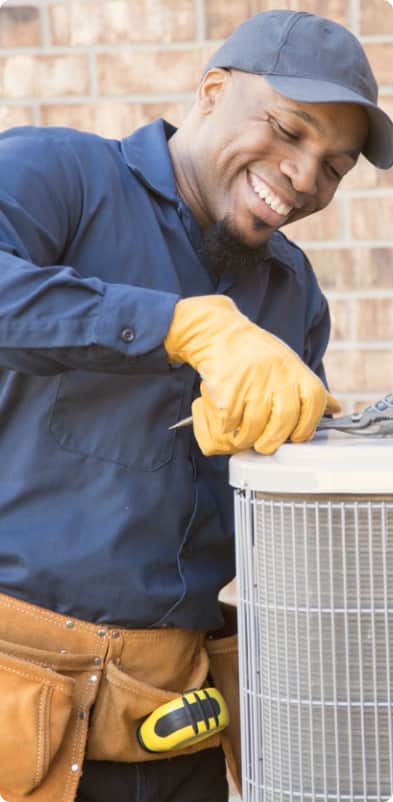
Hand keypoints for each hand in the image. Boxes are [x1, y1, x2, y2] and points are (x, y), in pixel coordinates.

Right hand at [164, 296, 338, 454]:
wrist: (218, 333)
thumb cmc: (255, 352)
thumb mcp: (288, 363)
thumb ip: (308, 388)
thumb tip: (335, 408)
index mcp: (295, 370)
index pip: (314, 402)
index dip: (308, 425)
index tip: (297, 437)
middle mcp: (278, 375)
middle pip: (285, 419)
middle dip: (274, 440)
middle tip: (266, 446)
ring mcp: (253, 381)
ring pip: (256, 425)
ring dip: (248, 438)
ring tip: (243, 437)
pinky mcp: (229, 387)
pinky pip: (231, 420)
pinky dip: (228, 426)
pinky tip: (228, 421)